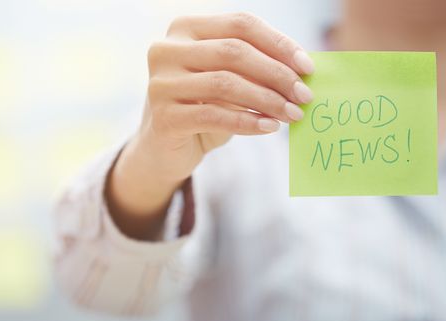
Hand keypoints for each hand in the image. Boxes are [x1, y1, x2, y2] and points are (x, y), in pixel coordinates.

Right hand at [107, 12, 314, 238]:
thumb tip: (302, 71)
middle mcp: (166, 50)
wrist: (164, 148)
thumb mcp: (228, 81)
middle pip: (234, 52)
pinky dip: (247, 122)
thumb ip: (255, 69)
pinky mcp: (163, 116)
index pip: (240, 25)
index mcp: (184, 29)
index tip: (308, 67)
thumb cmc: (202, 108)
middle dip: (276, 74)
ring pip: (225, 84)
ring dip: (267, 100)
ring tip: (292, 114)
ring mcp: (161, 83)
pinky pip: (215, 116)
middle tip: (304, 96)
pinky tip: (269, 128)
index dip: (278, 44)